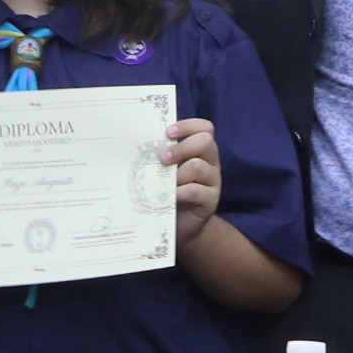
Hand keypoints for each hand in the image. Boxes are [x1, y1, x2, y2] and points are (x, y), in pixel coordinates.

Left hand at [162, 118, 221, 246]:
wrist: (180, 226)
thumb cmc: (169, 192)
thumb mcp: (166, 171)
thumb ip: (162, 156)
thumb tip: (139, 142)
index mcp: (201, 150)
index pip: (204, 128)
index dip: (188, 126)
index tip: (167, 133)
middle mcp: (210, 162)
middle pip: (205, 141)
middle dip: (181, 148)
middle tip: (162, 158)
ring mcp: (213, 181)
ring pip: (198, 166)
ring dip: (177, 174)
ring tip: (165, 184)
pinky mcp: (211, 200)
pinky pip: (196, 190)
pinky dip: (179, 192)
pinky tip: (170, 197)